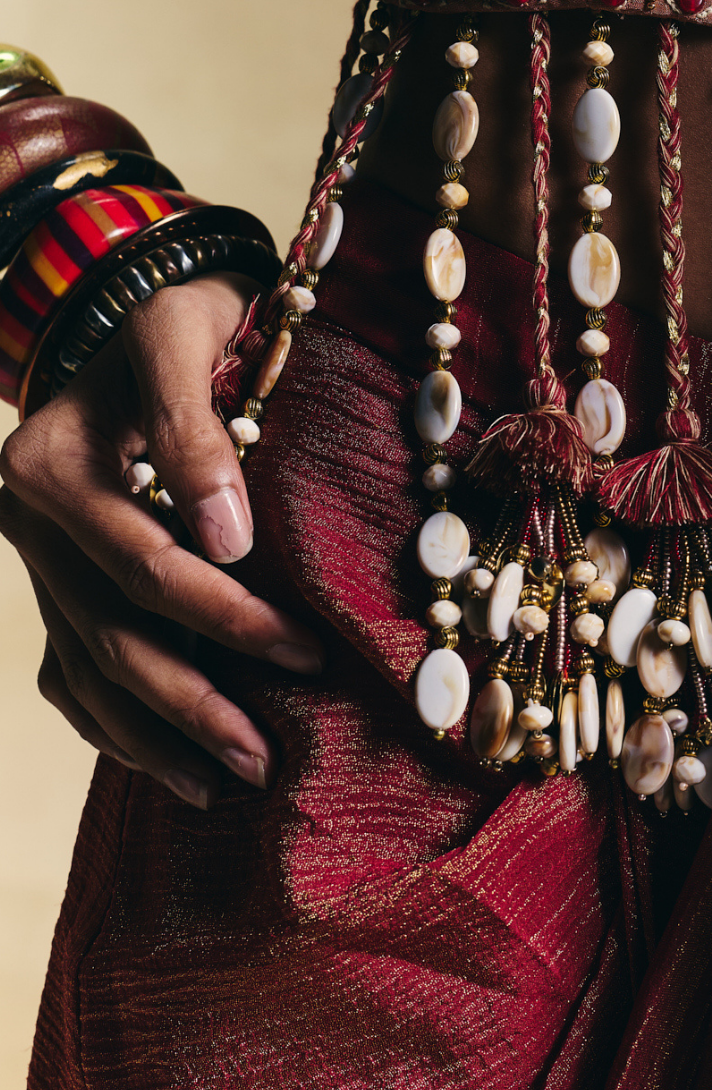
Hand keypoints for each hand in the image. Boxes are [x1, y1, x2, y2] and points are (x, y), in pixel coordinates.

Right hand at [0, 275, 323, 808]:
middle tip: (268, 756)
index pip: (146, 564)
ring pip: (85, 670)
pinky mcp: (52, 581)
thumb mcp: (184, 337)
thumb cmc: (180, 318)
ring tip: (232, 781)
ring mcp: (34, 558)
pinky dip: (118, 728)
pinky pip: (69, 674)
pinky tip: (177, 769)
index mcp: (51, 462)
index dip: (226, 616)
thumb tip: (228, 538)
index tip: (306, 650)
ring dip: (158, 736)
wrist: (139, 308)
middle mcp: (27, 519)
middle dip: (195, 701)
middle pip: (112, 633)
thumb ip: (195, 427)